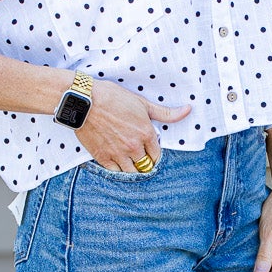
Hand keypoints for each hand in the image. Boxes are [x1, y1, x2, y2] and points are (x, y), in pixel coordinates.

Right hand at [75, 81, 191, 171]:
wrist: (83, 101)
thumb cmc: (112, 98)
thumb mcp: (142, 103)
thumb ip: (166, 112)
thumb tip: (188, 110)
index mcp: (146, 133)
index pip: (157, 154)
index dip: (153, 152)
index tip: (148, 149)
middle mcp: (134, 147)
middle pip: (146, 166)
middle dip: (144, 162)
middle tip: (139, 157)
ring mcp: (118, 154)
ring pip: (132, 172)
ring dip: (132, 169)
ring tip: (128, 162)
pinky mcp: (103, 157)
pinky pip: (115, 173)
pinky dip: (117, 170)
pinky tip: (116, 163)